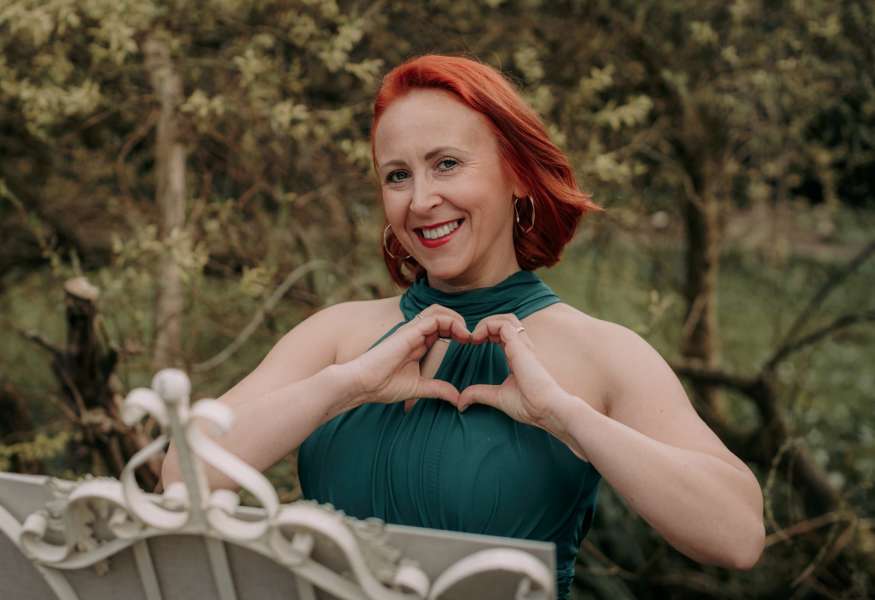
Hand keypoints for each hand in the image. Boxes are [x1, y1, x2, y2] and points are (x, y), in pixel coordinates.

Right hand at [339, 305, 470, 410]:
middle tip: (472, 338)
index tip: (470, 343)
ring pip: (439, 311)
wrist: (362, 384)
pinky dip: (451, 321)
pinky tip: (461, 335)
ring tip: (467, 334)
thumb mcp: (418, 388)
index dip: (457, 331)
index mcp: (417, 343)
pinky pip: (434, 317)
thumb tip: (457, 398)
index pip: (441, 327)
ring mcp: (412, 330)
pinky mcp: (409, 331)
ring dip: (456, 319)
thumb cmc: (383, 385)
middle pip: (441, 314)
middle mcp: (415, 333)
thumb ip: (437, 389)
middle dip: (460, 322)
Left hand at [458, 314, 570, 434]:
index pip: (504, 333)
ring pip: (506, 318)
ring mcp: (522, 345)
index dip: (488, 333)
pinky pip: (504, 325)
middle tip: (472, 338)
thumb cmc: (530, 405)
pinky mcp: (520, 346)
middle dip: (487, 324)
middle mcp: (522, 348)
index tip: (473, 344)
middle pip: (506, 321)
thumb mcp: (497, 397)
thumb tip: (461, 402)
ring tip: (474, 336)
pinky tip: (477, 338)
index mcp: (519, 356)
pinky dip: (488, 326)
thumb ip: (479, 394)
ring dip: (487, 322)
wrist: (545, 409)